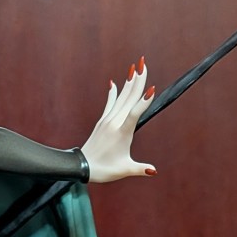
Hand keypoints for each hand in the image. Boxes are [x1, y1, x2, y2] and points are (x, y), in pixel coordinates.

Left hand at [81, 61, 156, 183]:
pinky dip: (113, 93)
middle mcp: (114, 122)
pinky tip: (115, 83)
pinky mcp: (102, 121)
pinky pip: (110, 103)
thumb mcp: (125, 170)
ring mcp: (107, 120)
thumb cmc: (105, 170)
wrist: (83, 167)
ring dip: (129, 82)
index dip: (143, 102)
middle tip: (144, 64)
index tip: (151, 89)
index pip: (134, 113)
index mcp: (122, 133)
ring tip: (136, 67)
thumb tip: (154, 171)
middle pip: (129, 98)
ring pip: (121, 98)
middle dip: (138, 81)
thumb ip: (140, 169)